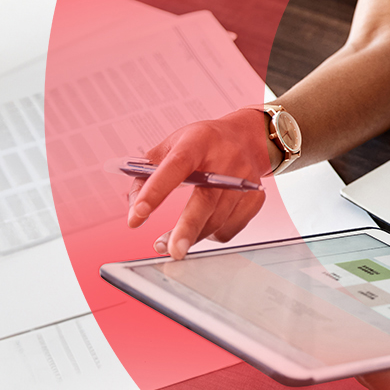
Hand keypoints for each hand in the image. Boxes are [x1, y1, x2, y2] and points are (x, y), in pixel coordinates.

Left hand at [126, 108, 273, 258]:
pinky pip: (230, 227)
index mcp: (199, 141)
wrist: (246, 138)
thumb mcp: (170, 147)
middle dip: (187, 228)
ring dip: (192, 237)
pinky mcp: (256, 197)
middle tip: (171, 250)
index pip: (176, 165)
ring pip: (217, 219)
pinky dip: (212, 233)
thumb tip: (134, 211)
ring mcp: (244, 179)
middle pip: (206, 199)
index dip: (156, 190)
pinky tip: (203, 226)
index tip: (137, 215)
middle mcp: (226, 159)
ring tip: (171, 243)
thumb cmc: (202, 145)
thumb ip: (146, 174)